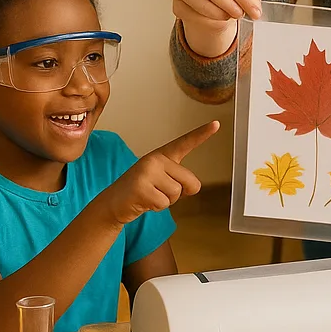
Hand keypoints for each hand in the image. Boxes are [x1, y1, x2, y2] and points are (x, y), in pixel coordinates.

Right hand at [99, 121, 219, 225]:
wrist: (113, 203)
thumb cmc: (142, 191)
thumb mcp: (162, 180)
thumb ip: (180, 179)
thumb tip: (193, 187)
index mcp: (163, 155)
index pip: (185, 143)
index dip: (202, 134)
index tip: (217, 124)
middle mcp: (155, 159)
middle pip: (190, 182)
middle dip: (180, 194)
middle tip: (159, 191)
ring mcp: (147, 172)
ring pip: (177, 193)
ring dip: (166, 201)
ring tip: (150, 195)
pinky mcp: (141, 187)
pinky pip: (164, 203)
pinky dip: (156, 208)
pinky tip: (143, 201)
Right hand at [170, 0, 262, 56]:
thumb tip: (252, 5)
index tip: (255, 11)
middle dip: (230, 3)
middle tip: (242, 13)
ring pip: (200, 3)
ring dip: (221, 13)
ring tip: (232, 14)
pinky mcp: (175, 3)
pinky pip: (193, 15)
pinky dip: (209, 20)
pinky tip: (218, 16)